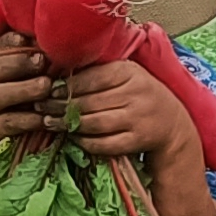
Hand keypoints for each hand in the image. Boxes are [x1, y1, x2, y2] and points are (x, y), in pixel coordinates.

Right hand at [0, 32, 53, 153]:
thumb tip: (53, 46)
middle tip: (42, 60)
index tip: (27, 38)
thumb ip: (32, 67)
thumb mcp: (21, 86)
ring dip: (23, 89)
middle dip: (18, 62)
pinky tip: (43, 117)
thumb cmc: (13, 110)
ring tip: (46, 85)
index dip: (9, 42)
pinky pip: (5, 123)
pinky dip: (26, 119)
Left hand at [50, 54, 199, 164]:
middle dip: (60, 106)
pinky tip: (73, 136)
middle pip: (88, 102)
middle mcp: (135, 93)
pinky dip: (85, 141)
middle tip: (42, 108)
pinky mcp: (137, 140)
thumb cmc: (141, 95)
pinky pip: (104, 143)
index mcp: (129, 72)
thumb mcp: (127, 75)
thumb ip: (99, 72)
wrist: (173, 123)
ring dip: (69, 124)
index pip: (90, 78)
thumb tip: (59, 72)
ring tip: (52, 123)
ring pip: (94, 123)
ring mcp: (137, 118)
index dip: (66, 85)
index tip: (48, 89)